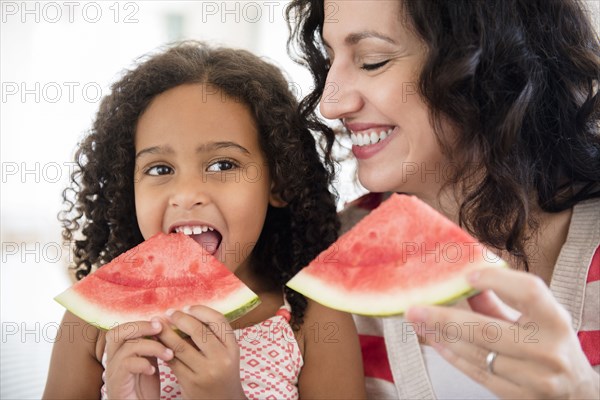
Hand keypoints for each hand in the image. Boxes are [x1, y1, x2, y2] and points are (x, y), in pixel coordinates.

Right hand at [104, 319, 173, 399]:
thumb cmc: (144, 390)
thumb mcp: (150, 362)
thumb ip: (152, 346)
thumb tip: (166, 326)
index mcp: (119, 353)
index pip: (122, 328)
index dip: (140, 322)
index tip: (161, 324)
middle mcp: (112, 360)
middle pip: (116, 332)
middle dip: (140, 326)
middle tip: (160, 328)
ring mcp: (113, 372)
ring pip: (127, 347)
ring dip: (152, 347)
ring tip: (169, 354)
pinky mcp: (117, 384)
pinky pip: (126, 365)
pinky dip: (142, 364)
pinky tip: (153, 370)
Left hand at [157, 306, 245, 398]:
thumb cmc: (222, 373)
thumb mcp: (225, 354)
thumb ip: (211, 337)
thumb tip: (185, 314)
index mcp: (233, 348)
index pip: (218, 321)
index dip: (201, 310)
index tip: (187, 308)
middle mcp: (221, 359)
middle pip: (198, 330)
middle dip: (180, 318)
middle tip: (169, 313)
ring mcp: (206, 372)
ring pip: (181, 346)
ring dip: (166, 332)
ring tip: (157, 325)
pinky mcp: (190, 382)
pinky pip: (173, 361)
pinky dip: (163, 349)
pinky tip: (158, 342)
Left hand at [406, 267, 599, 398]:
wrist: (576, 392)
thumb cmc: (551, 343)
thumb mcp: (538, 316)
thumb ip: (501, 298)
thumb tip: (462, 277)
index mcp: (556, 321)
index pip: (528, 293)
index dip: (497, 281)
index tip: (467, 275)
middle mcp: (548, 351)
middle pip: (488, 331)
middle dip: (445, 318)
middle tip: (415, 308)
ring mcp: (534, 379)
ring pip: (476, 354)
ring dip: (440, 336)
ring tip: (418, 322)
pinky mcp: (519, 398)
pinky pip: (476, 374)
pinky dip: (451, 356)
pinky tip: (434, 341)